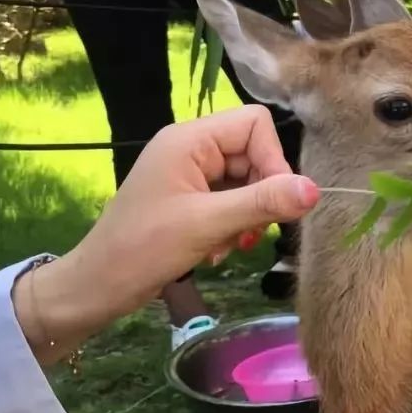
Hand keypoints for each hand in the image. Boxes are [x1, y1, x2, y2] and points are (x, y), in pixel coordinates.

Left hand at [14, 106, 317, 362]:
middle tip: (252, 232)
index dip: (274, 160)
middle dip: (261, 195)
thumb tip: (314, 190)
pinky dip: (234, 226)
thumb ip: (262, 202)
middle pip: (254, 154)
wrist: (97, 287)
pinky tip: (218, 250)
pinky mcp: (190, 199)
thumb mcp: (207, 225)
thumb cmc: (143, 249)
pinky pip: (231, 201)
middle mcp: (191, 149)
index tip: (276, 202)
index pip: (255, 125)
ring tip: (230, 245)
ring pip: (247, 182)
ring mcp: (190, 174)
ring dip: (248, 216)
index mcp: (189, 139)